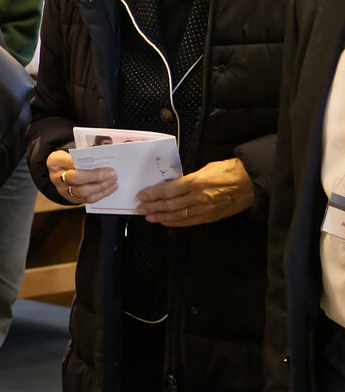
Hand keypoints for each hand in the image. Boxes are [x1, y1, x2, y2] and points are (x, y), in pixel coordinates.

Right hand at [47, 150, 115, 204]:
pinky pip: (88, 199)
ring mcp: (63, 190)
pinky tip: (111, 187)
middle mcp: (56, 177)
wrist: (62, 171)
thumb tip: (105, 155)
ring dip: (102, 187)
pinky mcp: (72, 199)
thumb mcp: (72, 152)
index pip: (68, 161)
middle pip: (75, 179)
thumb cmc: (71, 158)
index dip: (83, 162)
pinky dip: (102, 194)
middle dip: (96, 176)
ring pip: (83, 192)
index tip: (99, 160)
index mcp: (55, 162)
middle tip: (112, 173)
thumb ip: (85, 153)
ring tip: (114, 180)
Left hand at [136, 158, 253, 226]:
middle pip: (169, 205)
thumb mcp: (205, 169)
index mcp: (196, 182)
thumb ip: (187, 179)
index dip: (152, 194)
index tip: (142, 195)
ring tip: (148, 217)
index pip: (168, 190)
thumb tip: (171, 185)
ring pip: (177, 216)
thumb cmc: (230, 171)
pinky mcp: (211, 217)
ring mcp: (205, 209)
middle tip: (140, 208)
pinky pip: (188, 222)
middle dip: (152, 207)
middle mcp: (199, 198)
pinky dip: (174, 222)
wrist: (253, 182)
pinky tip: (165, 221)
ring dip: (160, 217)